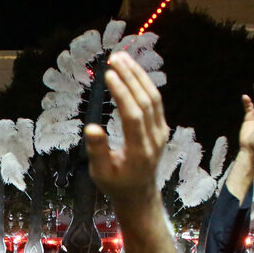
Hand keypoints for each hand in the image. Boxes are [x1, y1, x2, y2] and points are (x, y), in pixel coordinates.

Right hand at [85, 51, 168, 208]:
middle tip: (115, 58)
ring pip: (153, 98)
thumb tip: (91, 128)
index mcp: (138, 151)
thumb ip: (97, 151)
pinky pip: (155, 101)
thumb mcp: (101, 173)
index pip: (132, 115)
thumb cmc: (116, 184)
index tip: (109, 74)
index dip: (122, 93)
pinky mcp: (162, 128)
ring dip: (139, 75)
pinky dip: (144, 83)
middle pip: (145, 101)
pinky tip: (132, 71)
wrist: (139, 195)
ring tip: (122, 58)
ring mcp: (161, 132)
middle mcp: (154, 139)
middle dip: (130, 77)